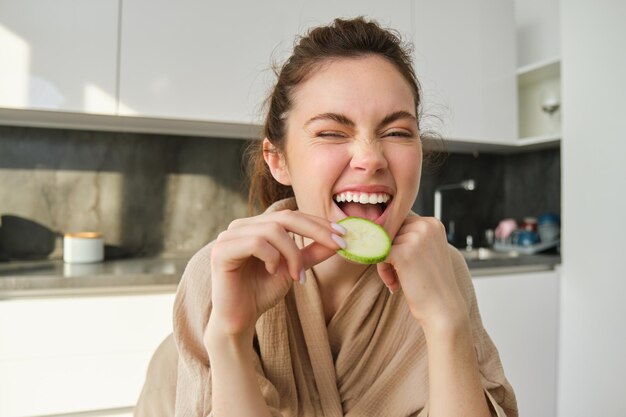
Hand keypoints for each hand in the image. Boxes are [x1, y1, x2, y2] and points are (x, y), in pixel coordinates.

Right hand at [208, 210, 344, 336]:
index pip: (291, 215)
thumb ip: (312, 253)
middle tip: (337, 244)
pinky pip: (256, 242)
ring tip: (296, 276)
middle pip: (285, 217)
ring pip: (273, 230)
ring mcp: (229, 236)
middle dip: (315, 230)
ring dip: (292, 253)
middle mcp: (241, 225)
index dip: (318, 223)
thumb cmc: (262, 292)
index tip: (343, 234)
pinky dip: (272, 257)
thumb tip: (338, 239)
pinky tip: (272, 272)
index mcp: (256, 225)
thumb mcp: (293, 269)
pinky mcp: (221, 250)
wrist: (239, 319)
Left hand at [376, 215, 467, 327]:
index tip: (403, 263)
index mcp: (433, 223)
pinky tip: (393, 284)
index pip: (400, 223)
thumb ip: (409, 236)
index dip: (396, 243)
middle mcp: (425, 226)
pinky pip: (378, 254)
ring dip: (385, 263)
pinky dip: (382, 270)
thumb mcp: (426, 251)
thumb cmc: (431, 283)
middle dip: (389, 252)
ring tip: (397, 281)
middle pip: (390, 231)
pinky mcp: (403, 253)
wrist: (443, 310)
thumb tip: (378, 227)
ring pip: (382, 242)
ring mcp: (415, 238)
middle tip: (397, 275)